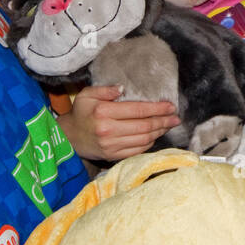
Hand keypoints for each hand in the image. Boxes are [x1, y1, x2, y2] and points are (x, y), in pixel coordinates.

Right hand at [56, 85, 178, 161]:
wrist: (68, 138)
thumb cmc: (80, 113)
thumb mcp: (86, 95)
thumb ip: (104, 90)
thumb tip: (122, 88)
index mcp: (103, 112)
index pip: (137, 110)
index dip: (157, 108)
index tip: (170, 106)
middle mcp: (109, 130)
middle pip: (144, 126)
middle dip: (164, 121)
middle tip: (175, 117)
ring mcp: (111, 145)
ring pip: (144, 139)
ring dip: (159, 132)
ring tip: (168, 125)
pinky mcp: (113, 156)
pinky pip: (137, 150)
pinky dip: (149, 143)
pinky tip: (155, 136)